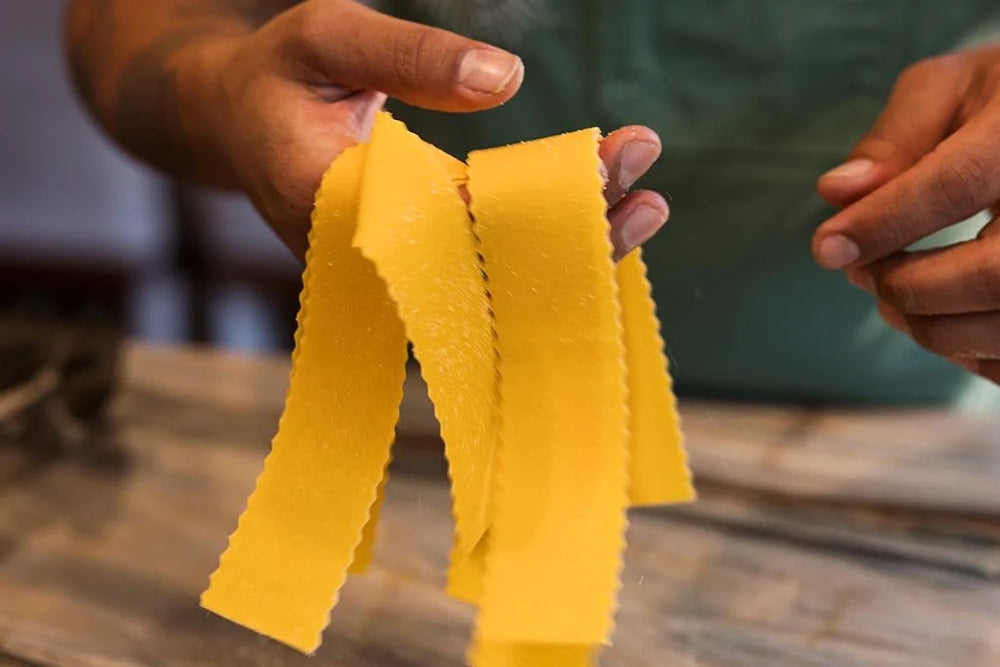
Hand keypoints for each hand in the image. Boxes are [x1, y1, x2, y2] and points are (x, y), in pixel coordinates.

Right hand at [199, 0, 666, 260]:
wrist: (234, 125)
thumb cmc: (278, 75)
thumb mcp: (328, 36)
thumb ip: (409, 56)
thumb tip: (506, 79)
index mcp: (331, 205)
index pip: (444, 224)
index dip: (528, 205)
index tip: (600, 168)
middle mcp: (363, 261)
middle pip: (482, 268)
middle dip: (572, 234)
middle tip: (648, 193)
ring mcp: (385, 275)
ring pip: (489, 282)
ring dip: (570, 248)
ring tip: (648, 206)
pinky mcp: (407, 269)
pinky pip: (482, 271)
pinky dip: (541, 248)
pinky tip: (601, 219)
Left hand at [812, 45, 999, 383]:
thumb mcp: (955, 87)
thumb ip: (897, 134)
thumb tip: (838, 192)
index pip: (957, 184)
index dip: (882, 223)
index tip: (826, 247)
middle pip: (994, 275)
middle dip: (909, 286)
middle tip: (861, 273)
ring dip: (931, 326)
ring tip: (890, 295)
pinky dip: (968, 352)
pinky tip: (938, 320)